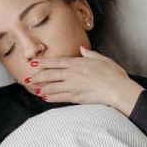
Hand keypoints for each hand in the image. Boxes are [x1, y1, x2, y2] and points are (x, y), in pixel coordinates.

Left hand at [27, 45, 144, 114]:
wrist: (118, 90)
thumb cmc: (114, 75)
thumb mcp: (103, 59)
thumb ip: (90, 54)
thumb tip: (82, 49)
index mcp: (78, 63)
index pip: (56, 62)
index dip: (44, 63)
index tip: (34, 63)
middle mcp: (73, 74)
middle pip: (50, 74)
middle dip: (37, 76)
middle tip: (27, 77)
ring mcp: (73, 86)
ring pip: (52, 86)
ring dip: (41, 87)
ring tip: (33, 88)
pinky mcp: (76, 98)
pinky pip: (59, 97)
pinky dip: (51, 97)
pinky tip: (44, 97)